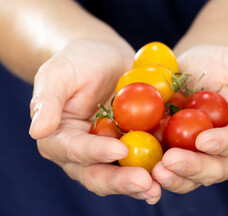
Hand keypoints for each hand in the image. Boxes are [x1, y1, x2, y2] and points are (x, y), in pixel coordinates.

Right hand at [29, 39, 160, 203]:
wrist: (105, 58)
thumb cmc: (77, 62)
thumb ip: (47, 101)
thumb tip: (37, 131)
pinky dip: (156, 167)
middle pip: (98, 173)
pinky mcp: (132, 145)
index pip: (74, 150)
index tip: (116, 148)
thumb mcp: (58, 73)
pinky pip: (143, 159)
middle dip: (120, 180)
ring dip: (140, 184)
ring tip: (158, 187)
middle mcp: (84, 153)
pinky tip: (174, 170)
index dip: (93, 152)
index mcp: (61, 138)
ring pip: (122, 173)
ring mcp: (110, 151)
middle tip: (144, 183)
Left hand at [152, 45, 227, 192]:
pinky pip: (167, 168)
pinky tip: (141, 169)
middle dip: (195, 168)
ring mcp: (198, 155)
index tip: (205, 140)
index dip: (225, 144)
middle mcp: (224, 151)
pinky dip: (155, 172)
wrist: (194, 67)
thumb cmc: (221, 63)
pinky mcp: (175, 153)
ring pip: (191, 176)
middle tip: (172, 163)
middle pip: (216, 168)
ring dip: (174, 177)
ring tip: (156, 172)